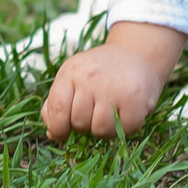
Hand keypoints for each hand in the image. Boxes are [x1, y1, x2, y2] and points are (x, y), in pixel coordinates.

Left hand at [42, 23, 186, 140]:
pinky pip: (124, 130)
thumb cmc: (99, 72)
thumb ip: (57, 103)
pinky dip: (126, 127)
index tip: (64, 132)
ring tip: (111, 112)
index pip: (57, 109)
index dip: (58, 128)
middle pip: (79, 123)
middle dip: (86, 126)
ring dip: (105, 129)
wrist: (136, 54)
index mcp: (71, 71)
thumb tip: (52, 133)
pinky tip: (127, 111)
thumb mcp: (73, 77)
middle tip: (96, 112)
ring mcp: (114, 88)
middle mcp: (90, 77)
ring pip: (100, 130)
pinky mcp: (135, 99)